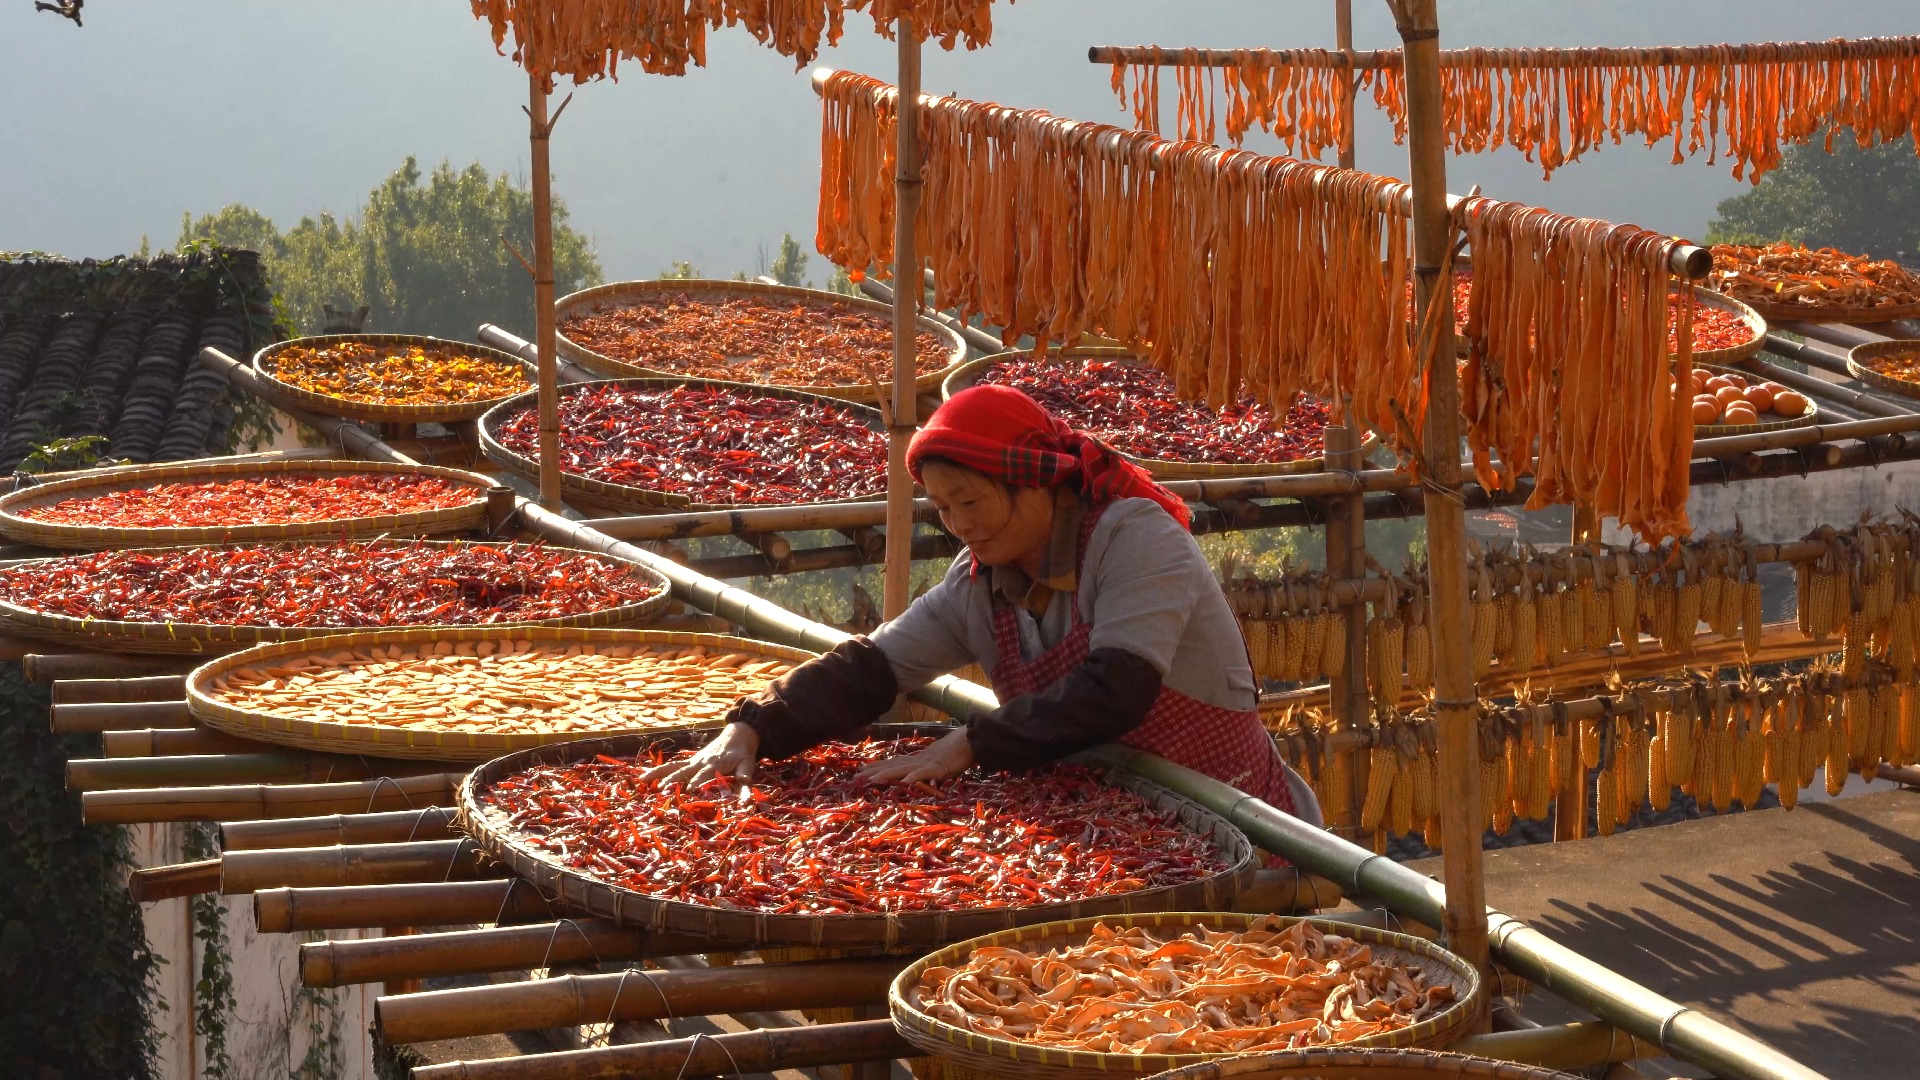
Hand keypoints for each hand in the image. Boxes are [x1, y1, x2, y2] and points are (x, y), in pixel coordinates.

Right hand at [640, 722, 759, 791]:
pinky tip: (644, 777)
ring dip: (659, 774)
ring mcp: (693, 761)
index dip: (696, 782)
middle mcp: (700, 762)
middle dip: (672, 780)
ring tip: (643, 781)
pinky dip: (658, 771)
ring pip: (673, 767)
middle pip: (683, 771)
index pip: (704, 775)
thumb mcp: (748, 766)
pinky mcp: (690, 762)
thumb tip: (746, 801)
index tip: (688, 791)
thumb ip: (745, 782)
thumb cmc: (743, 753)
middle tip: (660, 790)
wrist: (738, 733)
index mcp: (715, 764)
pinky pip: (672, 766)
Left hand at [857, 726, 974, 784]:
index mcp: (918, 760)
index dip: (878, 767)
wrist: (973, 738)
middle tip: (856, 776)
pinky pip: (926, 772)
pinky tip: (906, 781)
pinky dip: (916, 776)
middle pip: (893, 766)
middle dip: (874, 771)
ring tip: (871, 779)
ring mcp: (928, 762)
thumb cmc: (959, 751)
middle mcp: (919, 760)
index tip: (862, 770)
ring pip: (903, 769)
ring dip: (887, 774)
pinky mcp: (939, 766)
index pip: (894, 763)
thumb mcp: (941, 763)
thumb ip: (931, 770)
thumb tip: (922, 777)